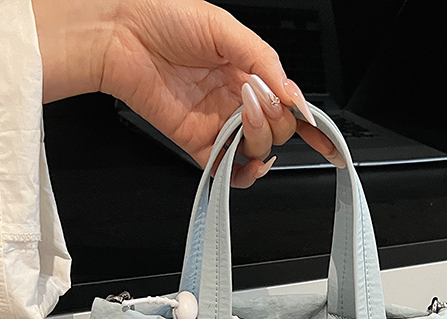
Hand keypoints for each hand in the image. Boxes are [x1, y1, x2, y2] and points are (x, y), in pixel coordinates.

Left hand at [32, 0, 341, 185]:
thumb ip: (264, 63)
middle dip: (276, 119)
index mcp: (248, 73)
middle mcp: (235, 102)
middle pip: (276, 131)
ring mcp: (216, 124)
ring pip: (255, 151)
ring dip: (260, 139)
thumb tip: (293, 96)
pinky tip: (247, 163)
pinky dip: (241, 174)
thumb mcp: (225, 29)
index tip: (327, 143)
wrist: (119, 32)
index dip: (310, 126)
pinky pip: (225, 170)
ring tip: (244, 111)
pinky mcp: (195, 143)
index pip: (287, 106)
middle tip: (259, 97)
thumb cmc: (165, 17)